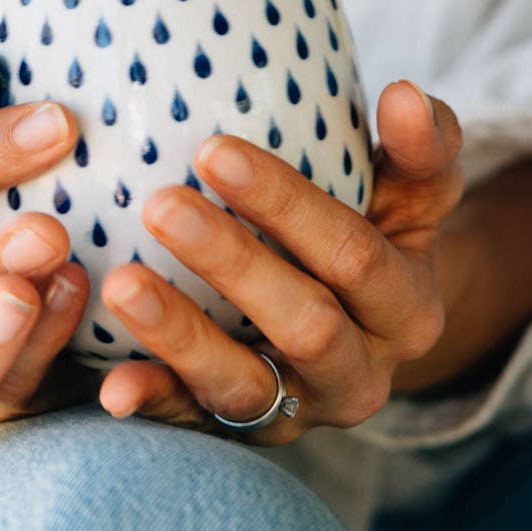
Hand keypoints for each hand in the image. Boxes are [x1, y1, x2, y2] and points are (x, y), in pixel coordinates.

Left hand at [96, 81, 463, 439]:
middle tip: (159, 204)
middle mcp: (362, 375)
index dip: (287, 205)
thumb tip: (407, 94)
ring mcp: (301, 414)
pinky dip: (155, 406)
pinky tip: (111, 387)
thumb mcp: (414, 195)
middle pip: (304, 324)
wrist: (365, 334)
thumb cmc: (378, 234)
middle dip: (231, 262)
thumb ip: (419, 147)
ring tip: (120, 284)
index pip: (353, 255)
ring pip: (246, 386)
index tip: (212, 150)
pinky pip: (197, 428)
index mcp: (408, 310)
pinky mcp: (245, 436)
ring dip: (181, 338)